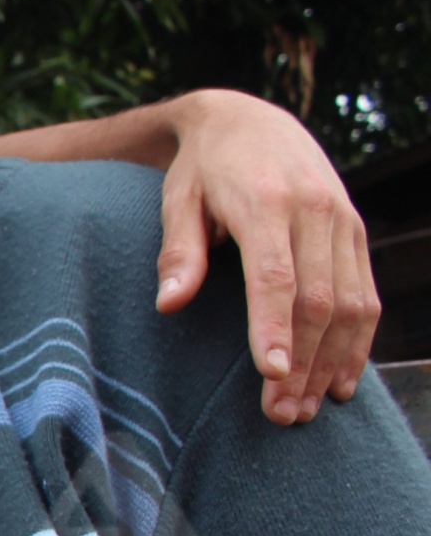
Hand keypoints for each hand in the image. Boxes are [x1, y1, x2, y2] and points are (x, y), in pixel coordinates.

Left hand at [154, 91, 378, 424]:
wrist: (250, 119)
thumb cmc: (203, 169)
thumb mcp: (177, 200)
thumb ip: (178, 252)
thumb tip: (169, 306)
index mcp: (266, 203)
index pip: (275, 275)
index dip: (275, 327)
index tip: (272, 374)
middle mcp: (315, 211)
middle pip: (318, 300)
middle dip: (303, 363)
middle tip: (281, 416)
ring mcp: (343, 221)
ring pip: (351, 303)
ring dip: (331, 362)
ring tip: (306, 411)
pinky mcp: (356, 232)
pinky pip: (367, 293)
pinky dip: (359, 341)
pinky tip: (342, 381)